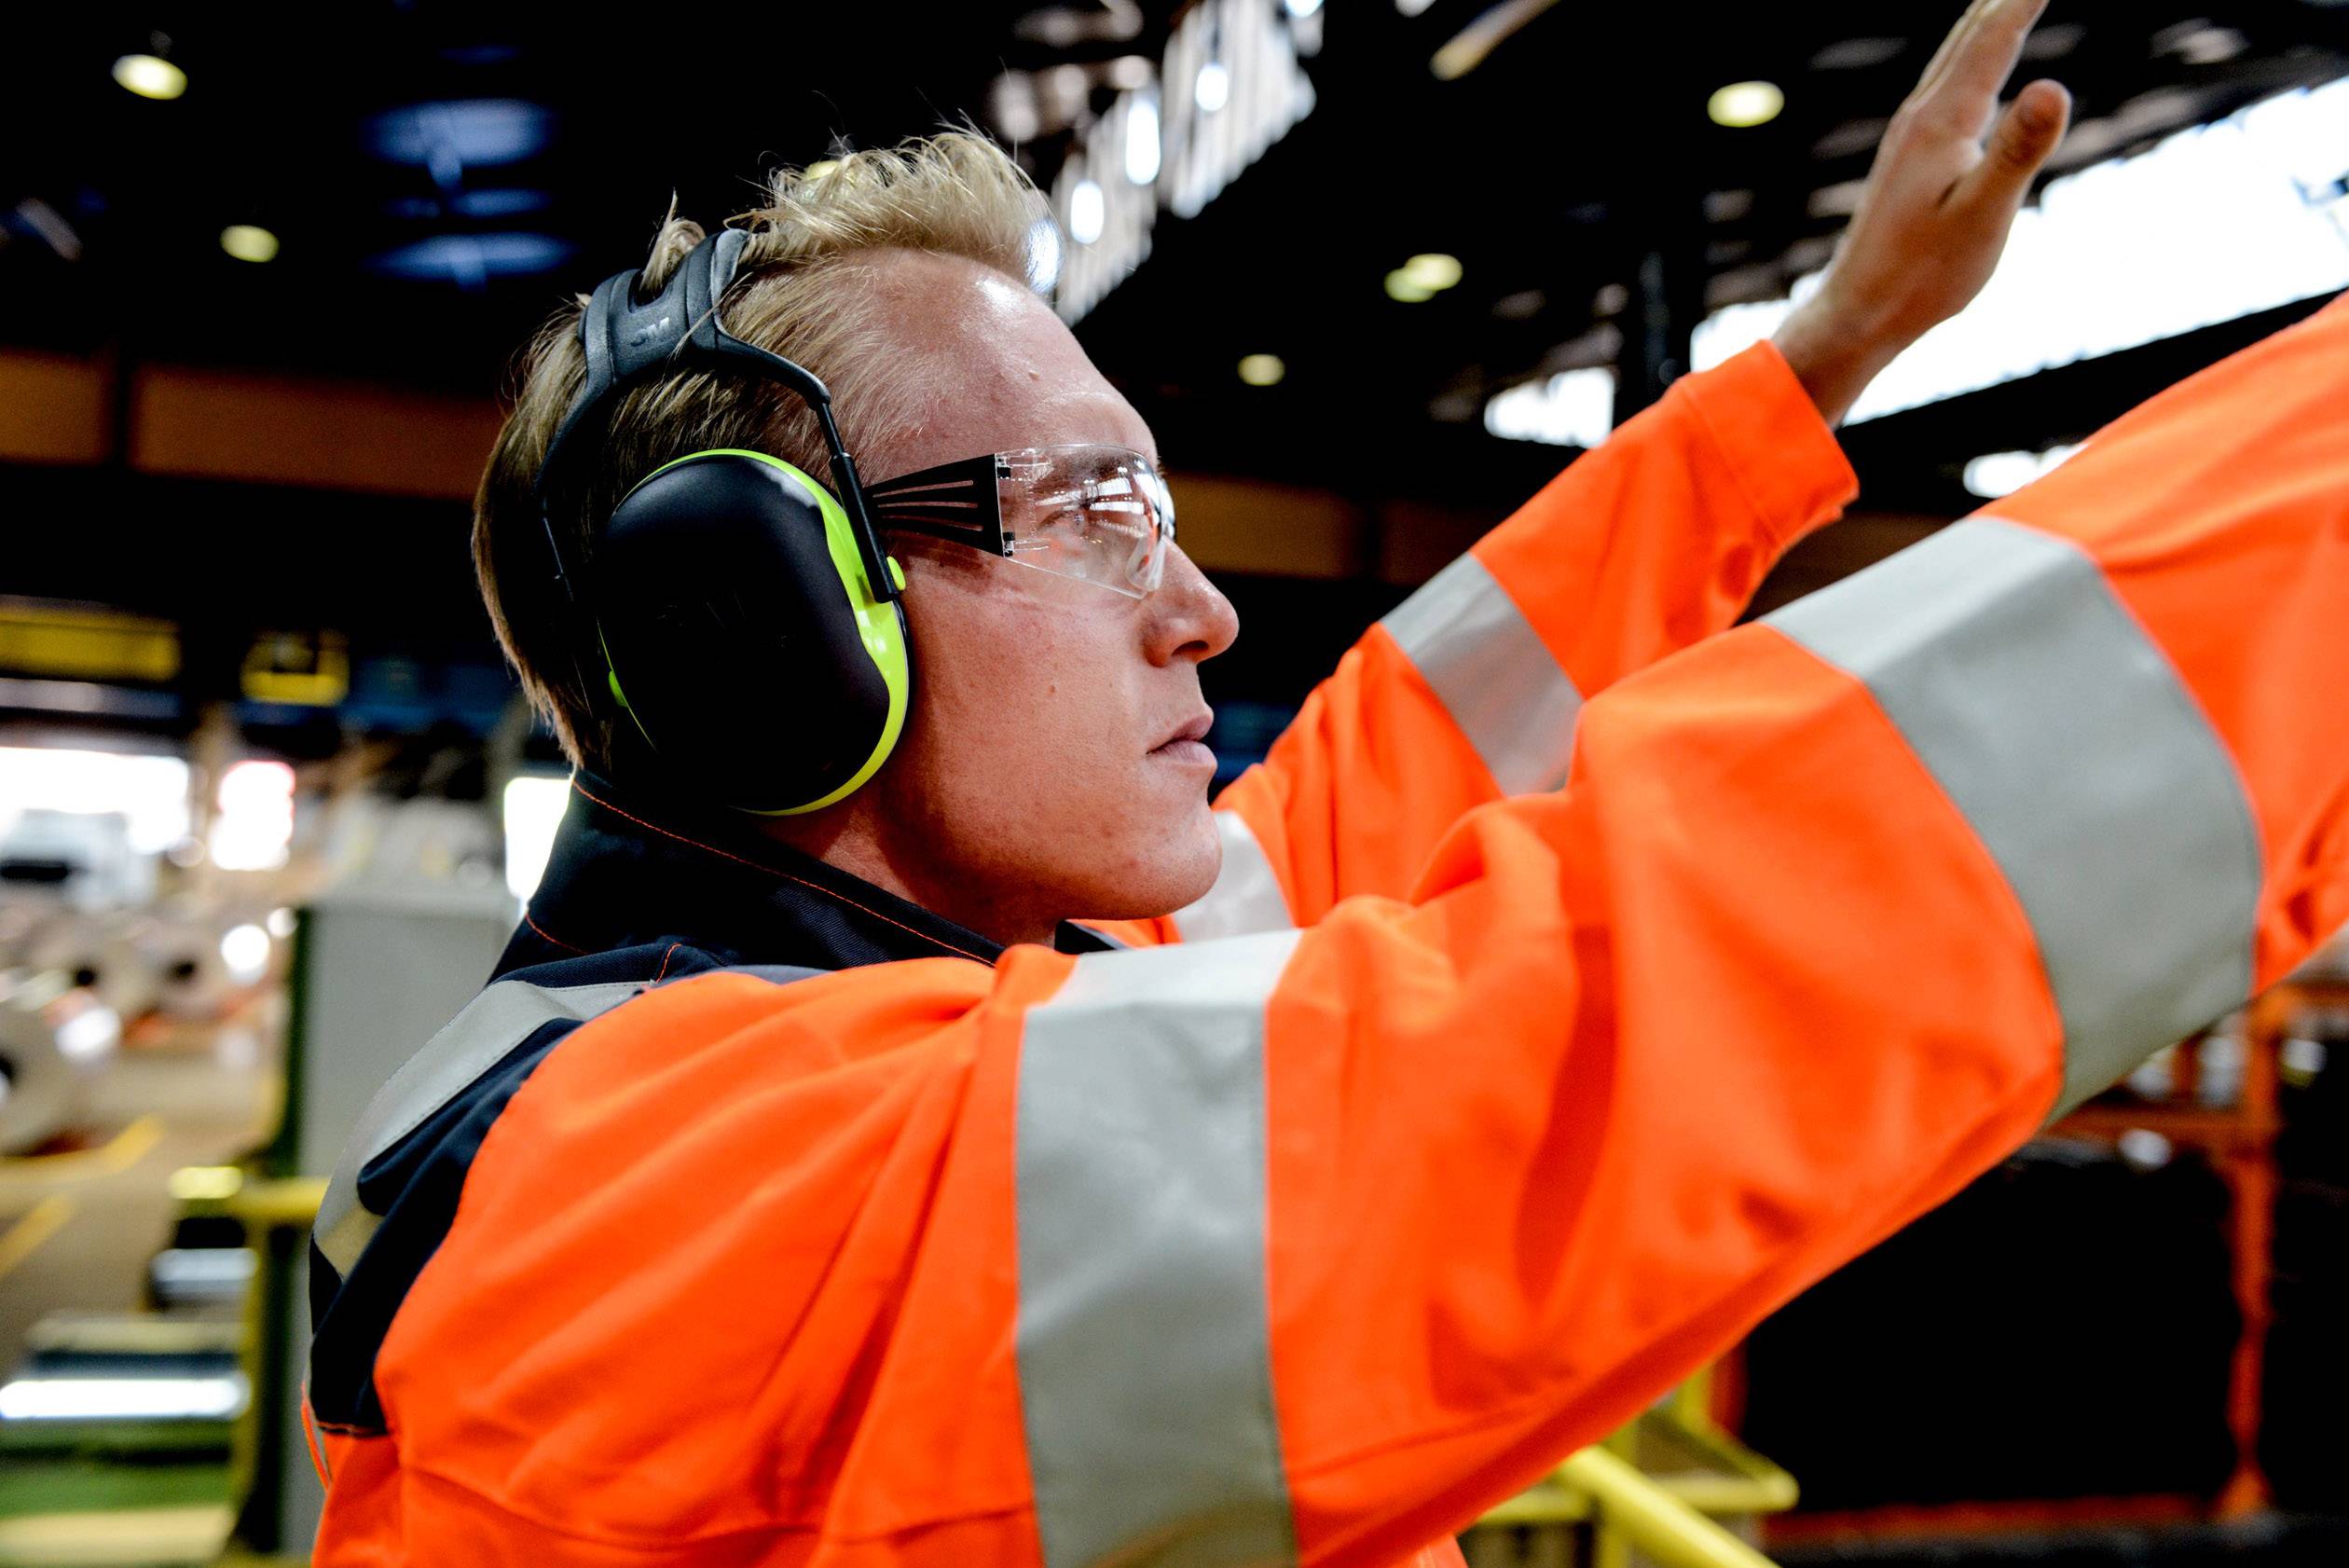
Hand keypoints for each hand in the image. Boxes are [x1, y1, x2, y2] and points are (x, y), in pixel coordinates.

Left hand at [1773, 0, 2072, 425]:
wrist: (1858, 312)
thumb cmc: (1922, 275)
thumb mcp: (1983, 216)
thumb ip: (2019, 151)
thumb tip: (2053, 84)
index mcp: (1942, 121)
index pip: (1995, 37)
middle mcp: (1921, 117)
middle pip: (1971, 33)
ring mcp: (1910, 135)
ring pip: (1954, 56)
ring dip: (1989, 18)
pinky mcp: (1909, 157)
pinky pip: (1947, 85)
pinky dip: (1973, 55)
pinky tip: (1977, 66)